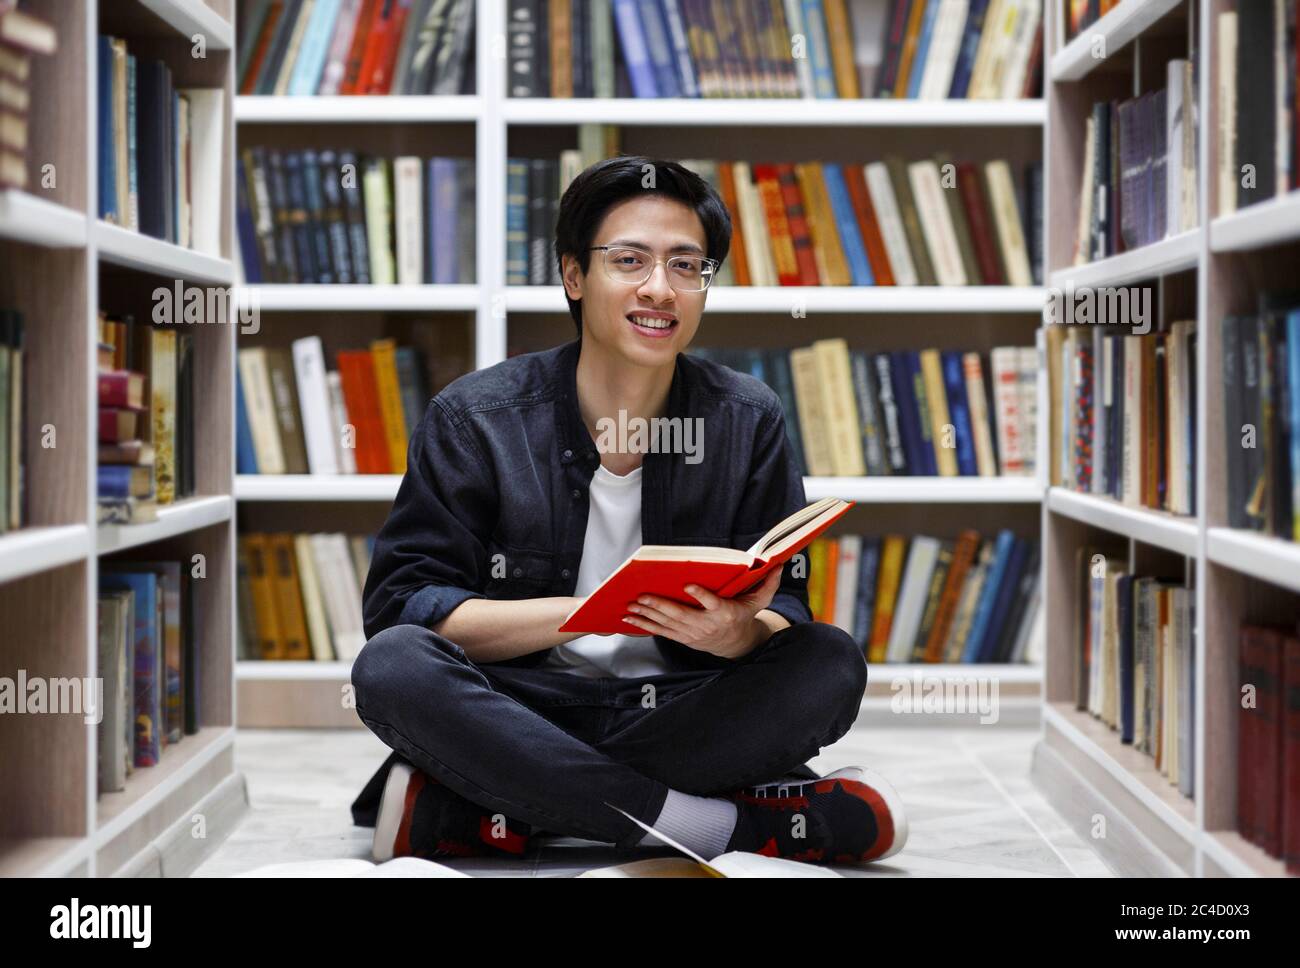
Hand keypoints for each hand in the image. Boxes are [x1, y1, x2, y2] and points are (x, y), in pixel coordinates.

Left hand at [621, 567, 783, 659]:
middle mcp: (706, 625)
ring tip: (630, 605)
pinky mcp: (681, 637)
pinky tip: (629, 618)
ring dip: (647, 614)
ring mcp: (691, 633)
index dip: (701, 595)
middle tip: (642, 595)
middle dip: (660, 605)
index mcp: (724, 613)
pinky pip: (660, 632)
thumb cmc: (743, 616)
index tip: (689, 585)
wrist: (735, 644)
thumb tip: (779, 563)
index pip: (712, 604)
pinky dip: (643, 625)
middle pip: (681, 615)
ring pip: (666, 624)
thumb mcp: (759, 602)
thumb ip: (768, 583)